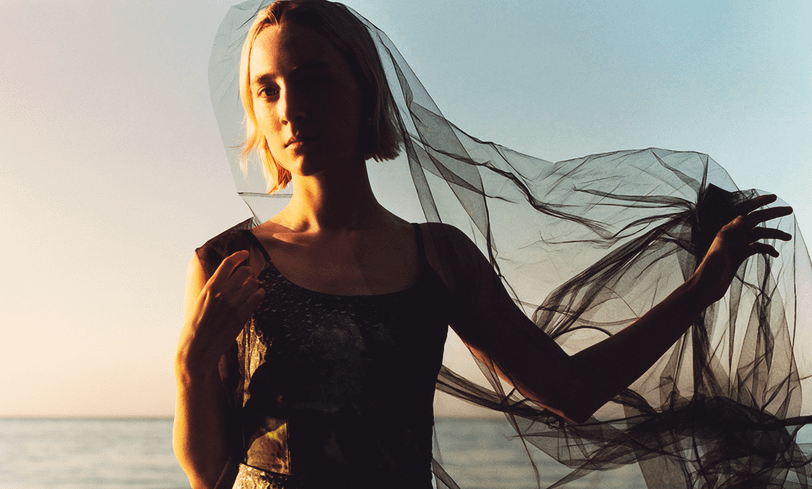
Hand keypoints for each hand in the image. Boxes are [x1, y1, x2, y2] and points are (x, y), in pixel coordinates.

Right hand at [177, 250, 265, 376]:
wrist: (197, 349)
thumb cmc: (194, 328)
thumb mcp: (199, 303)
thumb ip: (212, 291)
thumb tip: (221, 283)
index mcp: (210, 287)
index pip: (228, 263)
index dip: (239, 255)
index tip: (245, 254)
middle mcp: (223, 292)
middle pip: (245, 271)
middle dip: (249, 272)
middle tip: (249, 277)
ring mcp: (233, 304)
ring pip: (254, 283)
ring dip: (255, 284)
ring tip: (253, 289)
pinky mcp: (242, 315)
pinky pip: (258, 297)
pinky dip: (260, 295)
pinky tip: (257, 297)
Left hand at [692, 194, 791, 305]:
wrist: (706, 288)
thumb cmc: (709, 269)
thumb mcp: (718, 248)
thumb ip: (729, 232)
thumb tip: (742, 216)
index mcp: (728, 230)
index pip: (745, 211)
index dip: (759, 202)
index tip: (775, 197)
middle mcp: (733, 235)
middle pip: (756, 220)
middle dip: (772, 214)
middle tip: (790, 210)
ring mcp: (737, 245)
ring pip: (759, 235)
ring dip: (774, 234)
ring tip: (789, 237)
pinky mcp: (740, 256)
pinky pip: (757, 248)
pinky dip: (767, 249)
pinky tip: (776, 254)